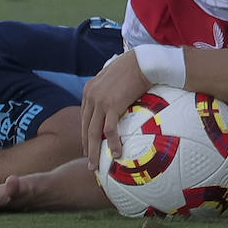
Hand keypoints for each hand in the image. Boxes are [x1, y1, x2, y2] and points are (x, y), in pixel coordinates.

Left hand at [80, 49, 150, 171]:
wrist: (143, 61)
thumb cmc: (134, 67)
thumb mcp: (113, 77)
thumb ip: (109, 89)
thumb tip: (114, 98)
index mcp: (89, 90)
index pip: (84, 117)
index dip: (85, 134)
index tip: (89, 146)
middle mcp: (91, 96)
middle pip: (85, 127)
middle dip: (86, 147)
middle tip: (89, 162)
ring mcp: (100, 101)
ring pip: (93, 133)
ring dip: (94, 151)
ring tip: (96, 166)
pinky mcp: (112, 105)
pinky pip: (109, 130)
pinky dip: (111, 143)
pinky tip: (116, 153)